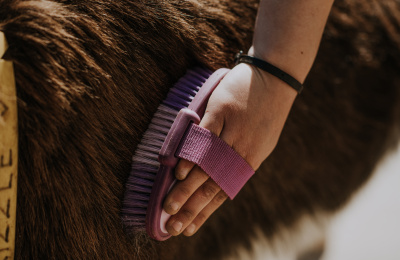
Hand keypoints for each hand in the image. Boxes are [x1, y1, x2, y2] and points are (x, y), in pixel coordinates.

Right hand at [163, 62, 296, 235]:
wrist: (276, 76)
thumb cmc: (263, 108)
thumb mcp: (258, 138)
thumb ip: (236, 156)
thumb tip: (211, 173)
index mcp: (250, 159)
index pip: (223, 191)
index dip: (205, 212)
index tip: (189, 228)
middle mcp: (243, 150)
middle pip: (213, 184)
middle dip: (192, 208)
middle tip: (174, 226)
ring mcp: (234, 130)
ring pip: (208, 166)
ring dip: (188, 189)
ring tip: (170, 207)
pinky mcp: (224, 110)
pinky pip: (207, 137)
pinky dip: (194, 156)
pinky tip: (182, 173)